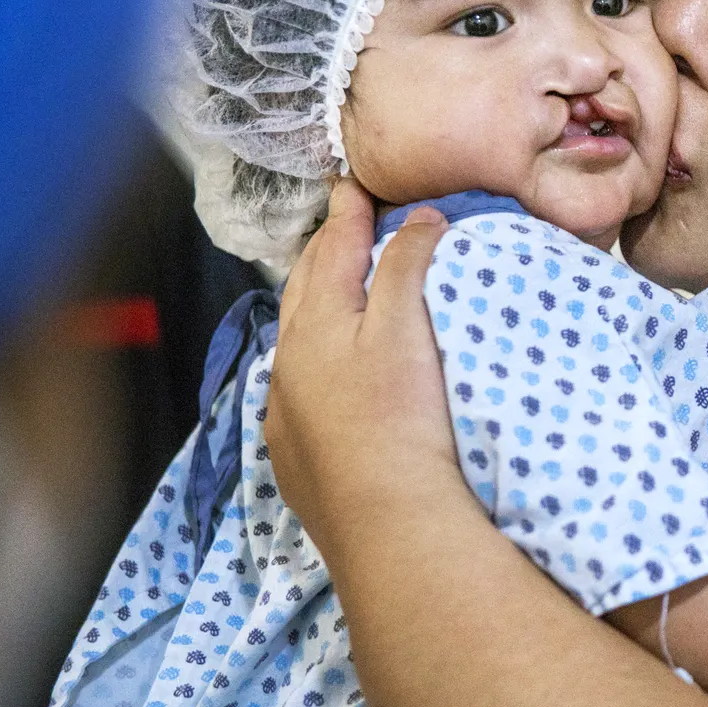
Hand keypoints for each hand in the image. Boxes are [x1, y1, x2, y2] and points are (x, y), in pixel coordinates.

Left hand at [264, 177, 468, 564]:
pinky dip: (309, 365)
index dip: (348, 215)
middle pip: (304, 291)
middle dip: (321, 253)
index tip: (355, 185)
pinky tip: (319, 379)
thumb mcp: (408, 329)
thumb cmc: (401, 417)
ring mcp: (288, 412)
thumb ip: (409, 267)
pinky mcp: (296, 456)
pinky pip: (295, 391)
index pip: (334, 251)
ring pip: (294, 343)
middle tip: (340, 225)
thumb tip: (419, 218)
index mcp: (318, 323)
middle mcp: (291, 362)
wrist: (385, 521)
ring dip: (310, 309)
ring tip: (326, 294)